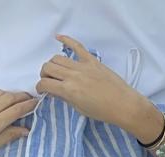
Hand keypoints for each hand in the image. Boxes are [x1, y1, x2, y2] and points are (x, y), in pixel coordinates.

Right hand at [36, 35, 161, 138]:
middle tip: (49, 81)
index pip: (45, 84)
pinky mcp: (92, 61)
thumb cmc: (103, 112)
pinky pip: (77, 46)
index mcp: (69, 90)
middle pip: (48, 67)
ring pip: (58, 58)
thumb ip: (66, 97)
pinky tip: (58, 37)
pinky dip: (67, 40)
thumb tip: (55, 90)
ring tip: (56, 71)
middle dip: (44, 75)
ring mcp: (83, 66)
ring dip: (52, 64)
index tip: (43, 91)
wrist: (125, 105)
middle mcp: (73, 75)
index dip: (40, 88)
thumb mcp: (80, 109)